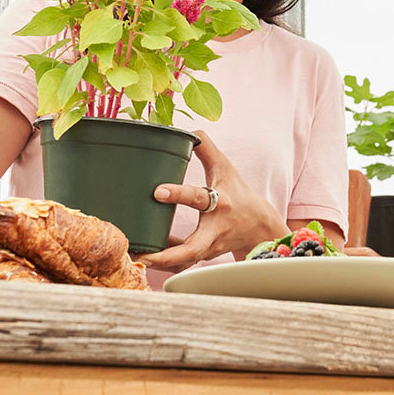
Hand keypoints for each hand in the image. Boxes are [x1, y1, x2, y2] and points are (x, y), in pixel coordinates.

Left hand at [137, 131, 288, 271]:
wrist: (258, 225)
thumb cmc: (238, 193)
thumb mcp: (225, 167)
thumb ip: (207, 148)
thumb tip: (189, 131)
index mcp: (219, 203)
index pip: (198, 199)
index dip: (178, 194)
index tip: (157, 191)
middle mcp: (214, 229)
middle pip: (192, 249)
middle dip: (168, 255)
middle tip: (143, 254)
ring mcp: (209, 248)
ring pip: (184, 262)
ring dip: (160, 262)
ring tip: (135, 255)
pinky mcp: (203, 257)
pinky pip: (182, 263)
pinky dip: (165, 261)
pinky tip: (146, 253)